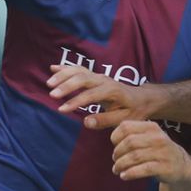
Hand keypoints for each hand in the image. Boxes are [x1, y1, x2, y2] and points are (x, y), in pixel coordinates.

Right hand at [48, 64, 165, 128]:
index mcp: (112, 91)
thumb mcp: (124, 120)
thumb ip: (105, 121)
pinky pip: (79, 69)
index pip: (90, 95)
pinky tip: (53, 68)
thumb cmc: (133, 111)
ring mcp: (98, 76)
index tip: (61, 109)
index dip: (76, 102)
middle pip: (83, 78)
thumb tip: (86, 122)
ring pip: (79, 71)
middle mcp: (104, 80)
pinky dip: (65, 68)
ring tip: (49, 83)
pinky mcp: (94, 76)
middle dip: (66, 85)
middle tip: (52, 94)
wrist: (141, 98)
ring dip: (63, 75)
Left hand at [110, 120, 190, 182]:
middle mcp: (158, 138)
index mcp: (151, 127)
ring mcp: (163, 152)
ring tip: (116, 170)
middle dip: (117, 153)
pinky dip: (130, 173)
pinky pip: (143, 169)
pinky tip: (124, 176)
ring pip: (135, 157)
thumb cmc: (157, 151)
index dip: (115, 137)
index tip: (114, 146)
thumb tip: (111, 138)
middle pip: (129, 143)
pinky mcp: (165, 167)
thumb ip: (131, 135)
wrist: (180, 165)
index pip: (126, 127)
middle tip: (115, 161)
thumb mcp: (148, 137)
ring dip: (121, 165)